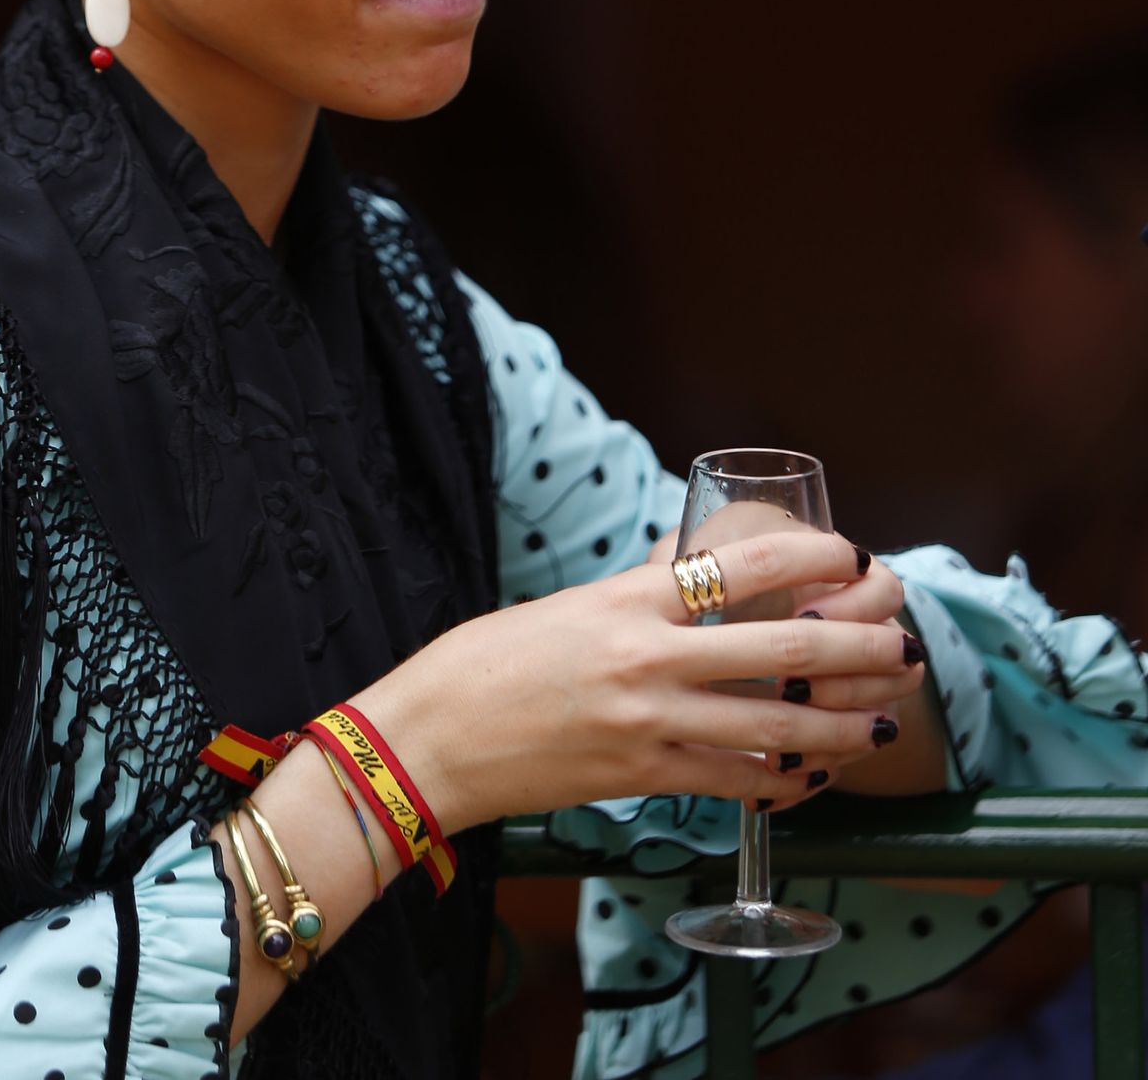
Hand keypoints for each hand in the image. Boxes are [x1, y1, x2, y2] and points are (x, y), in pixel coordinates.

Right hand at [356, 528, 925, 833]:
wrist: (434, 737)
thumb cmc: (490, 661)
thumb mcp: (571, 605)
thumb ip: (638, 595)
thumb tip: (691, 573)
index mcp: (628, 598)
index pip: (742, 563)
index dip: (812, 557)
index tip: (851, 558)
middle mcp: (648, 657)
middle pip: (782, 648)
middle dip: (858, 646)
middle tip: (904, 644)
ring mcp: (649, 723)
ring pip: (776, 725)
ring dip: (842, 722)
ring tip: (882, 719)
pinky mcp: (642, 779)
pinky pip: (738, 782)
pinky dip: (786, 778)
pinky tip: (815, 772)